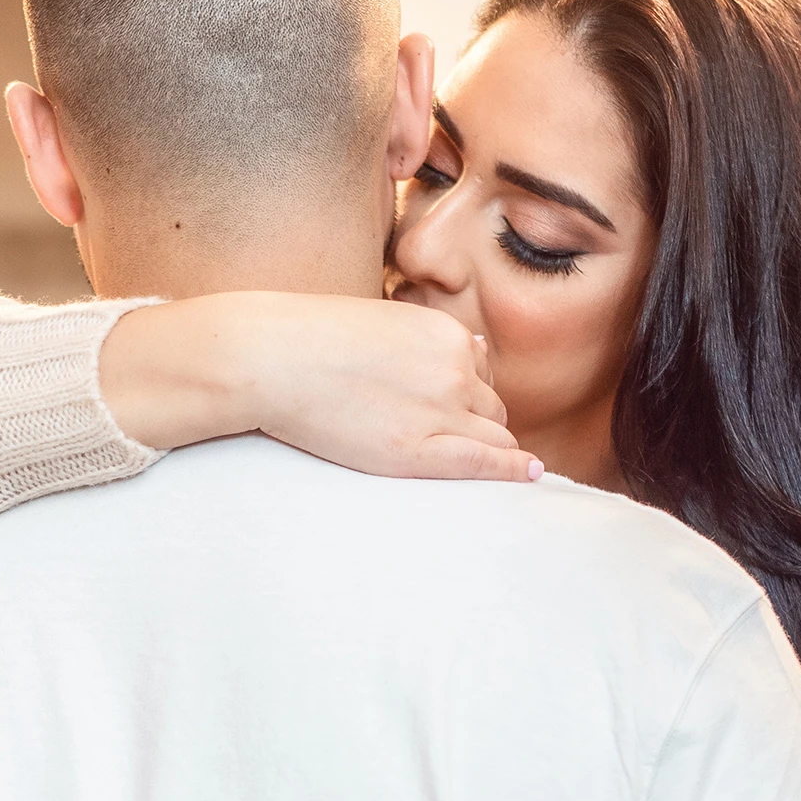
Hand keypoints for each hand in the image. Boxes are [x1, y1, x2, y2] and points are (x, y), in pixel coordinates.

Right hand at [100, 294, 541, 482]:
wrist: (271, 357)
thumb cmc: (310, 340)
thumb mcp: (379, 323)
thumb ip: (423, 342)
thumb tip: (471, 348)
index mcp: (444, 333)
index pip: (479, 368)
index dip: (467, 393)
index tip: (456, 412)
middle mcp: (455, 367)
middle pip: (492, 406)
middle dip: (479, 424)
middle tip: (451, 444)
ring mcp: (442, 409)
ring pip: (495, 436)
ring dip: (486, 449)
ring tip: (474, 468)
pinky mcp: (420, 450)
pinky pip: (487, 462)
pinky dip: (512, 470)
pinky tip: (529, 477)